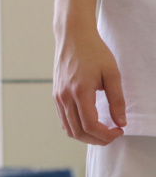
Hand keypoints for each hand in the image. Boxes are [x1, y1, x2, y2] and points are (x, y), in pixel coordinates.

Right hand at [53, 27, 125, 144]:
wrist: (72, 37)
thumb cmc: (94, 52)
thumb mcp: (112, 74)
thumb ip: (117, 100)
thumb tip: (120, 122)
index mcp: (79, 91)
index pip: (90, 125)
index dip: (107, 135)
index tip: (120, 130)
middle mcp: (64, 97)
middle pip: (78, 132)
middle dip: (97, 139)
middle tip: (113, 134)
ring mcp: (58, 96)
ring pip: (69, 129)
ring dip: (86, 136)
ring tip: (102, 130)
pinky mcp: (56, 94)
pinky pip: (64, 119)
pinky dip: (76, 127)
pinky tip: (89, 122)